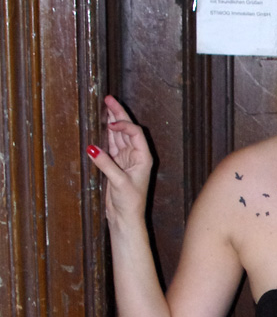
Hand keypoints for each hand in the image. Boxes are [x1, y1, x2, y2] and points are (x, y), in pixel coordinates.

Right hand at [86, 96, 153, 227]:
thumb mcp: (119, 183)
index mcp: (143, 157)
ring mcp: (126, 159)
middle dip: (119, 114)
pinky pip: (111, 145)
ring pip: (118, 136)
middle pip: (127, 130)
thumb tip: (92, 149)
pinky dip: (106, 135)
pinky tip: (102, 126)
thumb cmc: (130, 202)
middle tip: (109, 99)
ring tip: (105, 106)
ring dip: (113, 122)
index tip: (111, 124)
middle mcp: (136, 156)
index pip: (135, 133)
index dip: (123, 126)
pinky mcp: (116, 165)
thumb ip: (106, 165)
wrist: (126, 217)